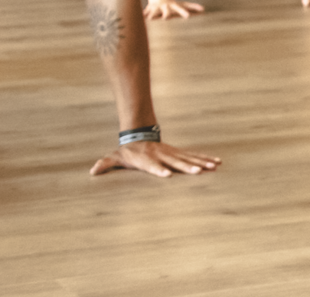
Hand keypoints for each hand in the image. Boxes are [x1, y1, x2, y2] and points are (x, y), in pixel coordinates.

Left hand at [90, 140, 220, 177]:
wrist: (139, 135)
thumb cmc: (127, 152)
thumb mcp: (115, 157)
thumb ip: (105, 164)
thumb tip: (92, 171)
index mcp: (147, 160)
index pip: (153, 166)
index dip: (159, 170)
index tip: (167, 175)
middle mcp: (162, 156)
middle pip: (176, 162)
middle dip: (187, 167)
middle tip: (198, 172)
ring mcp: (172, 154)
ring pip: (189, 158)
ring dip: (202, 162)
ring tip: (213, 167)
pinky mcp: (179, 153)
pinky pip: (194, 156)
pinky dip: (206, 158)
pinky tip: (217, 162)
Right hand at [143, 0, 205, 19]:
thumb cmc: (174, 4)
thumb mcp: (183, 4)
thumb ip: (193, 7)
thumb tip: (204, 9)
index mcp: (174, 7)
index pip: (181, 10)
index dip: (184, 13)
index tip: (187, 16)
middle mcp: (165, 7)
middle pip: (166, 12)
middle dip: (166, 14)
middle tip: (166, 18)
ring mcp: (156, 8)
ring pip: (154, 11)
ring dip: (152, 15)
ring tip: (149, 19)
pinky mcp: (148, 10)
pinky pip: (144, 13)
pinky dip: (141, 15)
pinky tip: (138, 19)